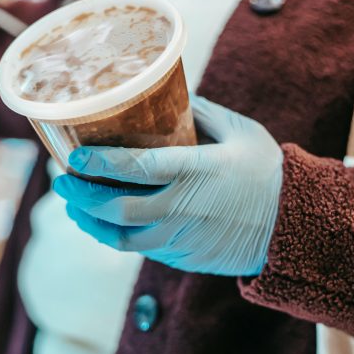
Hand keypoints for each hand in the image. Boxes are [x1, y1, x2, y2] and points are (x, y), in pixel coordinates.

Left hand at [53, 96, 282, 275]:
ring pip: (120, 237)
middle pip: (114, 208)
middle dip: (81, 196)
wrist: (292, 226)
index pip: (132, 168)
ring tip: (73, 207)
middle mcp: (180, 208)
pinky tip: (104, 224)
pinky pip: (139, 249)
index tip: (72, 155)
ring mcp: (179, 238)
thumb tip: (171, 97)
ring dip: (90, 222)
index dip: (96, 163)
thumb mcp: (241, 131)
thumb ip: (202, 113)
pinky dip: (114, 236)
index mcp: (193, 172)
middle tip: (62, 181)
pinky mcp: (181, 256)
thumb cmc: (267, 173)